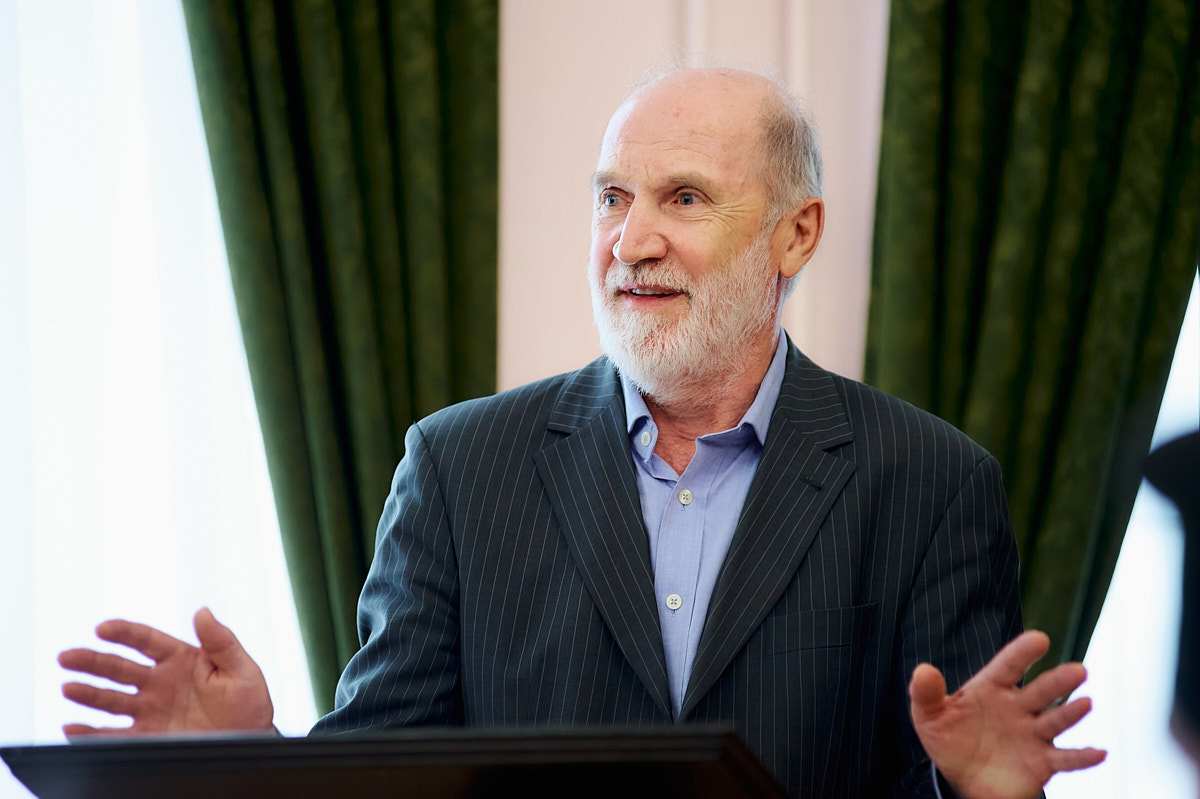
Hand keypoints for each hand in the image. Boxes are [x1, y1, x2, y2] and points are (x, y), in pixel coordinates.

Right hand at [58, 608, 273, 736]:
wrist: (250, 741)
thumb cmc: (248, 702)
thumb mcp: (242, 669)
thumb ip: (221, 642)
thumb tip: (203, 611)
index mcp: (182, 660)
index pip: (147, 641)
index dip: (124, 633)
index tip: (103, 628)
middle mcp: (160, 683)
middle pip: (119, 668)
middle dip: (92, 661)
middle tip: (67, 656)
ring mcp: (151, 709)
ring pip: (111, 699)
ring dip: (87, 693)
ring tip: (67, 688)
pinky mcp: (148, 737)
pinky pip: (114, 735)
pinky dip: (91, 733)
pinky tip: (72, 728)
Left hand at [909, 630, 1105, 798]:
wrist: (963, 775)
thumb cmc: (949, 736)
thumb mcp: (929, 715)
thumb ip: (926, 693)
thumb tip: (923, 670)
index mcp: (991, 688)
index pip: (1008, 666)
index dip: (1023, 652)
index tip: (1040, 639)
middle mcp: (1018, 707)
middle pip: (1040, 691)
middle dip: (1058, 682)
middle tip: (1078, 670)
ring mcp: (1032, 734)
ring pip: (1056, 720)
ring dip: (1071, 713)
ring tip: (1086, 703)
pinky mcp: (1042, 762)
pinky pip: (1066, 759)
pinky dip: (1083, 757)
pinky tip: (1099, 752)